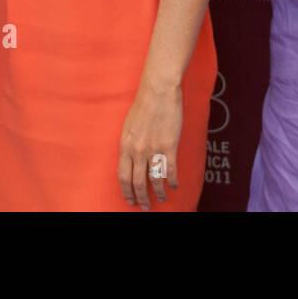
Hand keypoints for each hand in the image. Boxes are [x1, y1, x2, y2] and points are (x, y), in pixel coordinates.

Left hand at [118, 83, 182, 210]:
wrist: (158, 91)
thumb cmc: (143, 105)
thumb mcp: (128, 127)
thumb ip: (128, 145)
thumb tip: (130, 162)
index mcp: (125, 146)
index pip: (123, 177)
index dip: (127, 192)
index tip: (130, 200)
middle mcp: (137, 151)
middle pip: (137, 183)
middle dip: (141, 198)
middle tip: (145, 207)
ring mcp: (153, 149)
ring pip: (154, 180)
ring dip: (158, 193)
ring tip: (161, 199)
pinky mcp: (169, 145)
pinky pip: (170, 170)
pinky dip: (172, 181)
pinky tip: (174, 186)